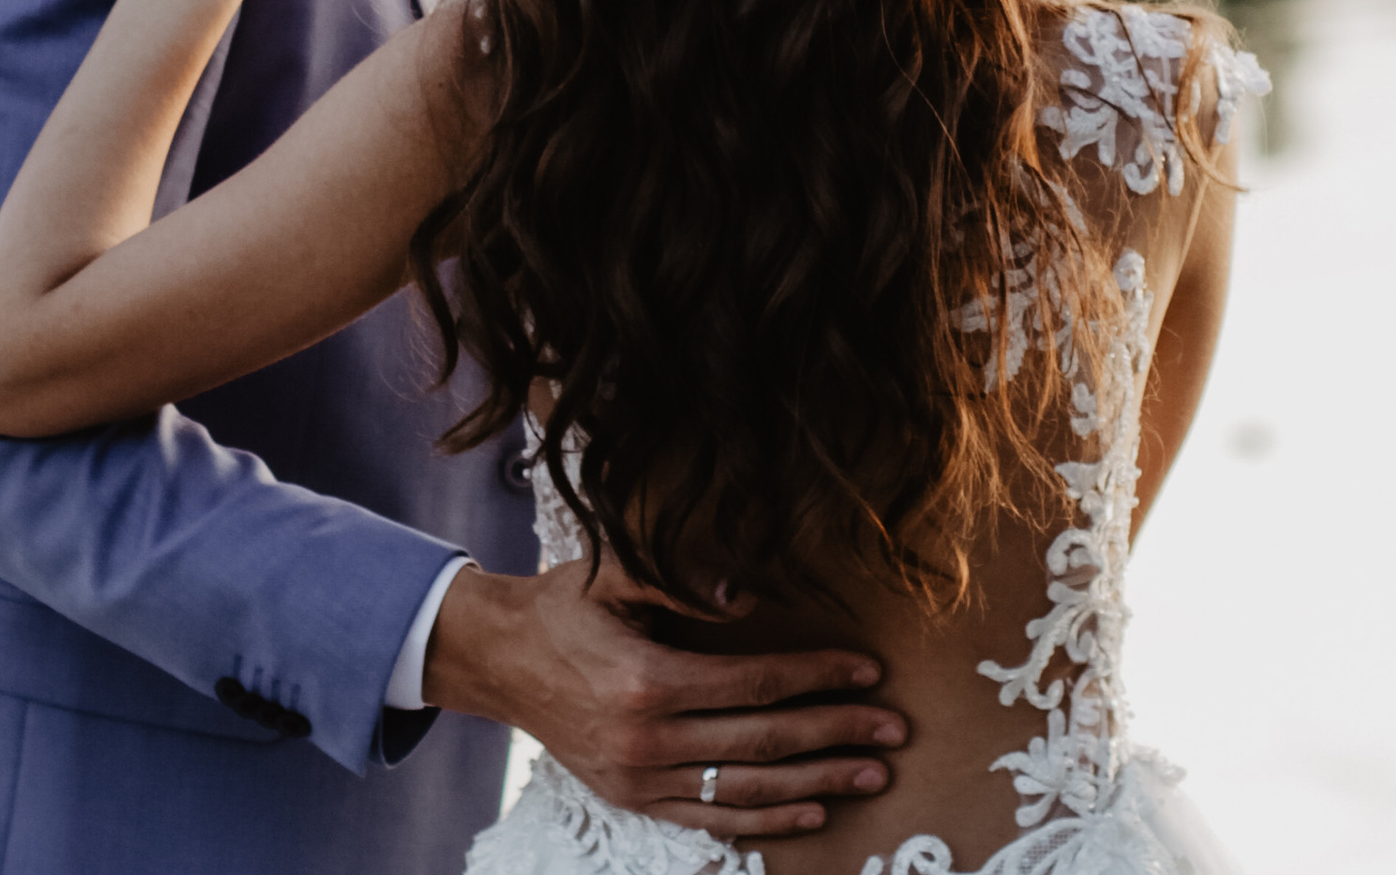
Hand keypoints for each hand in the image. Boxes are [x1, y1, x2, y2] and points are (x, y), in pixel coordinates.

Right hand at [422, 561, 905, 844]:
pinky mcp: (634, 800)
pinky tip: (811, 813)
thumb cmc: (567, 605)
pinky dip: (765, 822)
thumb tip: (748, 596)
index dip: (816, 677)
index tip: (867, 671)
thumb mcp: (616, 573)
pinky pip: (710, 820)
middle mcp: (649, 740)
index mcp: (649, 681)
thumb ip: (682, 583)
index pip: (755, 683)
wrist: (502, 659)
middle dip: (835, 733)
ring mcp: (641, 779)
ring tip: (871, 776)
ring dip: (816, 784)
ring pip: (747, 790)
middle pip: (764, 740)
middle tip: (894, 730)